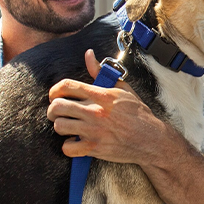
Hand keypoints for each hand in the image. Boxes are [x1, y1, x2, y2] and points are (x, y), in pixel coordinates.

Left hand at [47, 50, 165, 162]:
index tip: (55, 96)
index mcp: (100, 95)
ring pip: (59, 126)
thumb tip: (88, 54)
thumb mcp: (122, 88)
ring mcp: (93, 130)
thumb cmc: (138, 113)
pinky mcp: (94, 147)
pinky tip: (76, 143)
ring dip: (61, 127)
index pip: (66, 86)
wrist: (150, 138)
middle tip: (58, 113)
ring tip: (69, 127)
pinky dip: (69, 147)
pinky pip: (68, 148)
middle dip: (53, 110)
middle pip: (57, 106)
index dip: (54, 90)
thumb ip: (101, 72)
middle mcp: (95, 111)